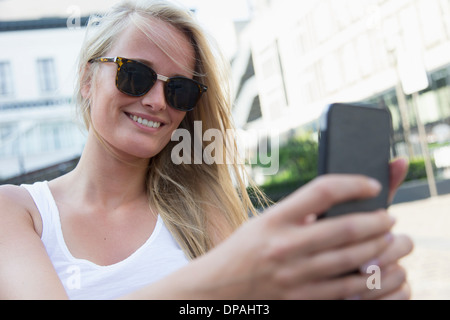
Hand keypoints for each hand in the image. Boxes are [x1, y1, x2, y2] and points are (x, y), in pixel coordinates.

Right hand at [202, 175, 396, 298]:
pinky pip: (347, 289)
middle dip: (378, 221)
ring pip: (352, 259)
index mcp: (275, 219)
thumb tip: (337, 207)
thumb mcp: (263, 223)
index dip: (353, 183)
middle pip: (346, 228)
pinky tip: (379, 270)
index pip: (323, 191)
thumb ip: (297, 215)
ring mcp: (295, 275)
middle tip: (390, 218)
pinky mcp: (302, 298)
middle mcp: (285, 245)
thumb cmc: (242, 251)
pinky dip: (370, 279)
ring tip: (392, 241)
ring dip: (381, 248)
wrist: (218, 289)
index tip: (372, 185)